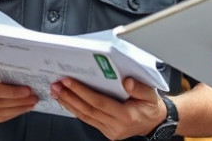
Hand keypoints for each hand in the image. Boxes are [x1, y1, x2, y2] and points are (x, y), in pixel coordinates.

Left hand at [51, 77, 165, 139]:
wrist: (154, 122)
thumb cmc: (151, 106)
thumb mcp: (150, 94)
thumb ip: (139, 87)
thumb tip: (126, 81)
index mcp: (126, 115)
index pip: (99, 102)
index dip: (82, 92)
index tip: (69, 81)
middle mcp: (116, 125)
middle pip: (88, 110)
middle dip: (70, 97)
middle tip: (57, 85)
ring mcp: (110, 130)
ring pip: (85, 117)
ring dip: (69, 104)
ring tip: (57, 92)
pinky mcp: (106, 131)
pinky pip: (88, 120)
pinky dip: (76, 110)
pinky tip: (68, 102)